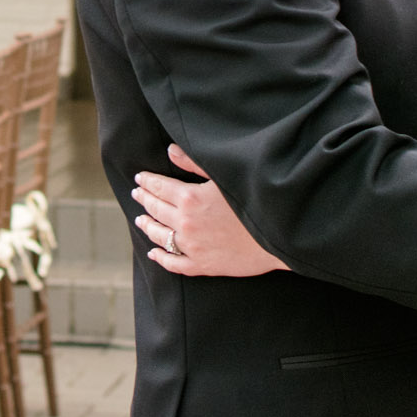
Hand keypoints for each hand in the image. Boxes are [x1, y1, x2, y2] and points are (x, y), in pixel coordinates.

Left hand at [132, 144, 289, 276]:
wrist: (279, 234)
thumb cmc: (254, 200)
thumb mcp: (224, 175)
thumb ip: (194, 163)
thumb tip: (169, 150)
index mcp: (189, 198)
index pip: (159, 187)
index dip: (147, 181)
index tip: (139, 177)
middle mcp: (185, 224)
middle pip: (156, 210)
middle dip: (144, 199)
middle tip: (137, 194)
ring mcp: (192, 247)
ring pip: (160, 236)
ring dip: (147, 226)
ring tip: (140, 219)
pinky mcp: (202, 265)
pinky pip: (174, 264)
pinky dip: (161, 258)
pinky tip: (153, 253)